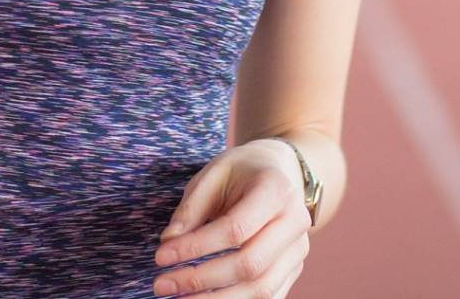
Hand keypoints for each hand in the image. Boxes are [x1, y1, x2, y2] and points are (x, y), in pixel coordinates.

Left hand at [152, 139, 310, 296]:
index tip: (161, 256)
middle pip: (250, 265)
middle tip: (162, 285)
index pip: (235, 229)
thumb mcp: (213, 174)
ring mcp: (298, 250)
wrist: (282, 172)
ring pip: (261, 289)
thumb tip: (168, 243)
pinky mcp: (294, 269)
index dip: (196, 247)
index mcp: (276, 190)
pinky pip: (268, 297)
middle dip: (202, 280)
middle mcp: (295, 222)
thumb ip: (191, 208)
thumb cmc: (242, 171)